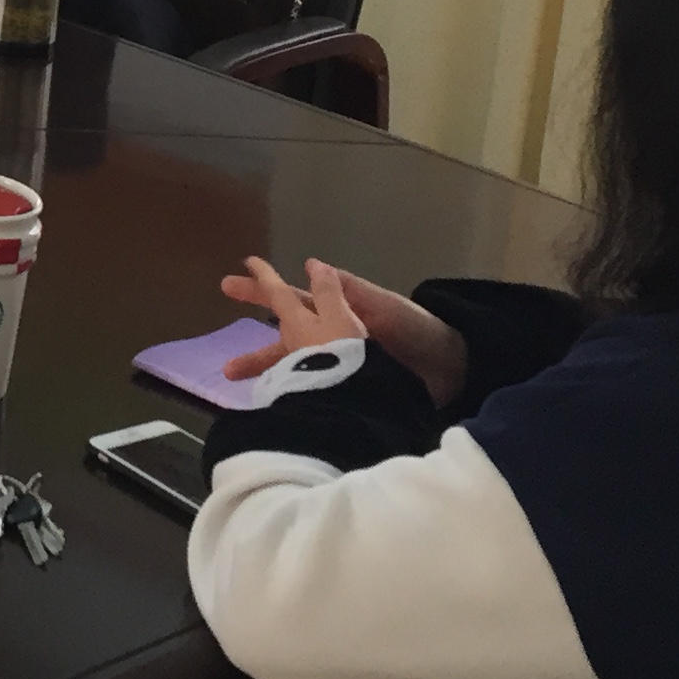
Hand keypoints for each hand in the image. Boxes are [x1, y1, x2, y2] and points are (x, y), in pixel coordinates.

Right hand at [220, 257, 468, 407]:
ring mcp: (340, 369)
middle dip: (256, 352)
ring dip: (275, 384)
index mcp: (335, 315)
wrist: (452, 368)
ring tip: (256, 407)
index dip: (262, 290)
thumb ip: (349, 290)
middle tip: (226, 367)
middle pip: (286, 344)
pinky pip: (315, 393)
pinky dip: (297, 400)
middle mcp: (331, 342)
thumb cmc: (417, 329)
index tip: (229, 284)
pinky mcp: (350, 391)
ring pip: (297, 374)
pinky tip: (281, 411)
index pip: (290, 300)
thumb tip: (312, 267)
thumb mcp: (383, 304)